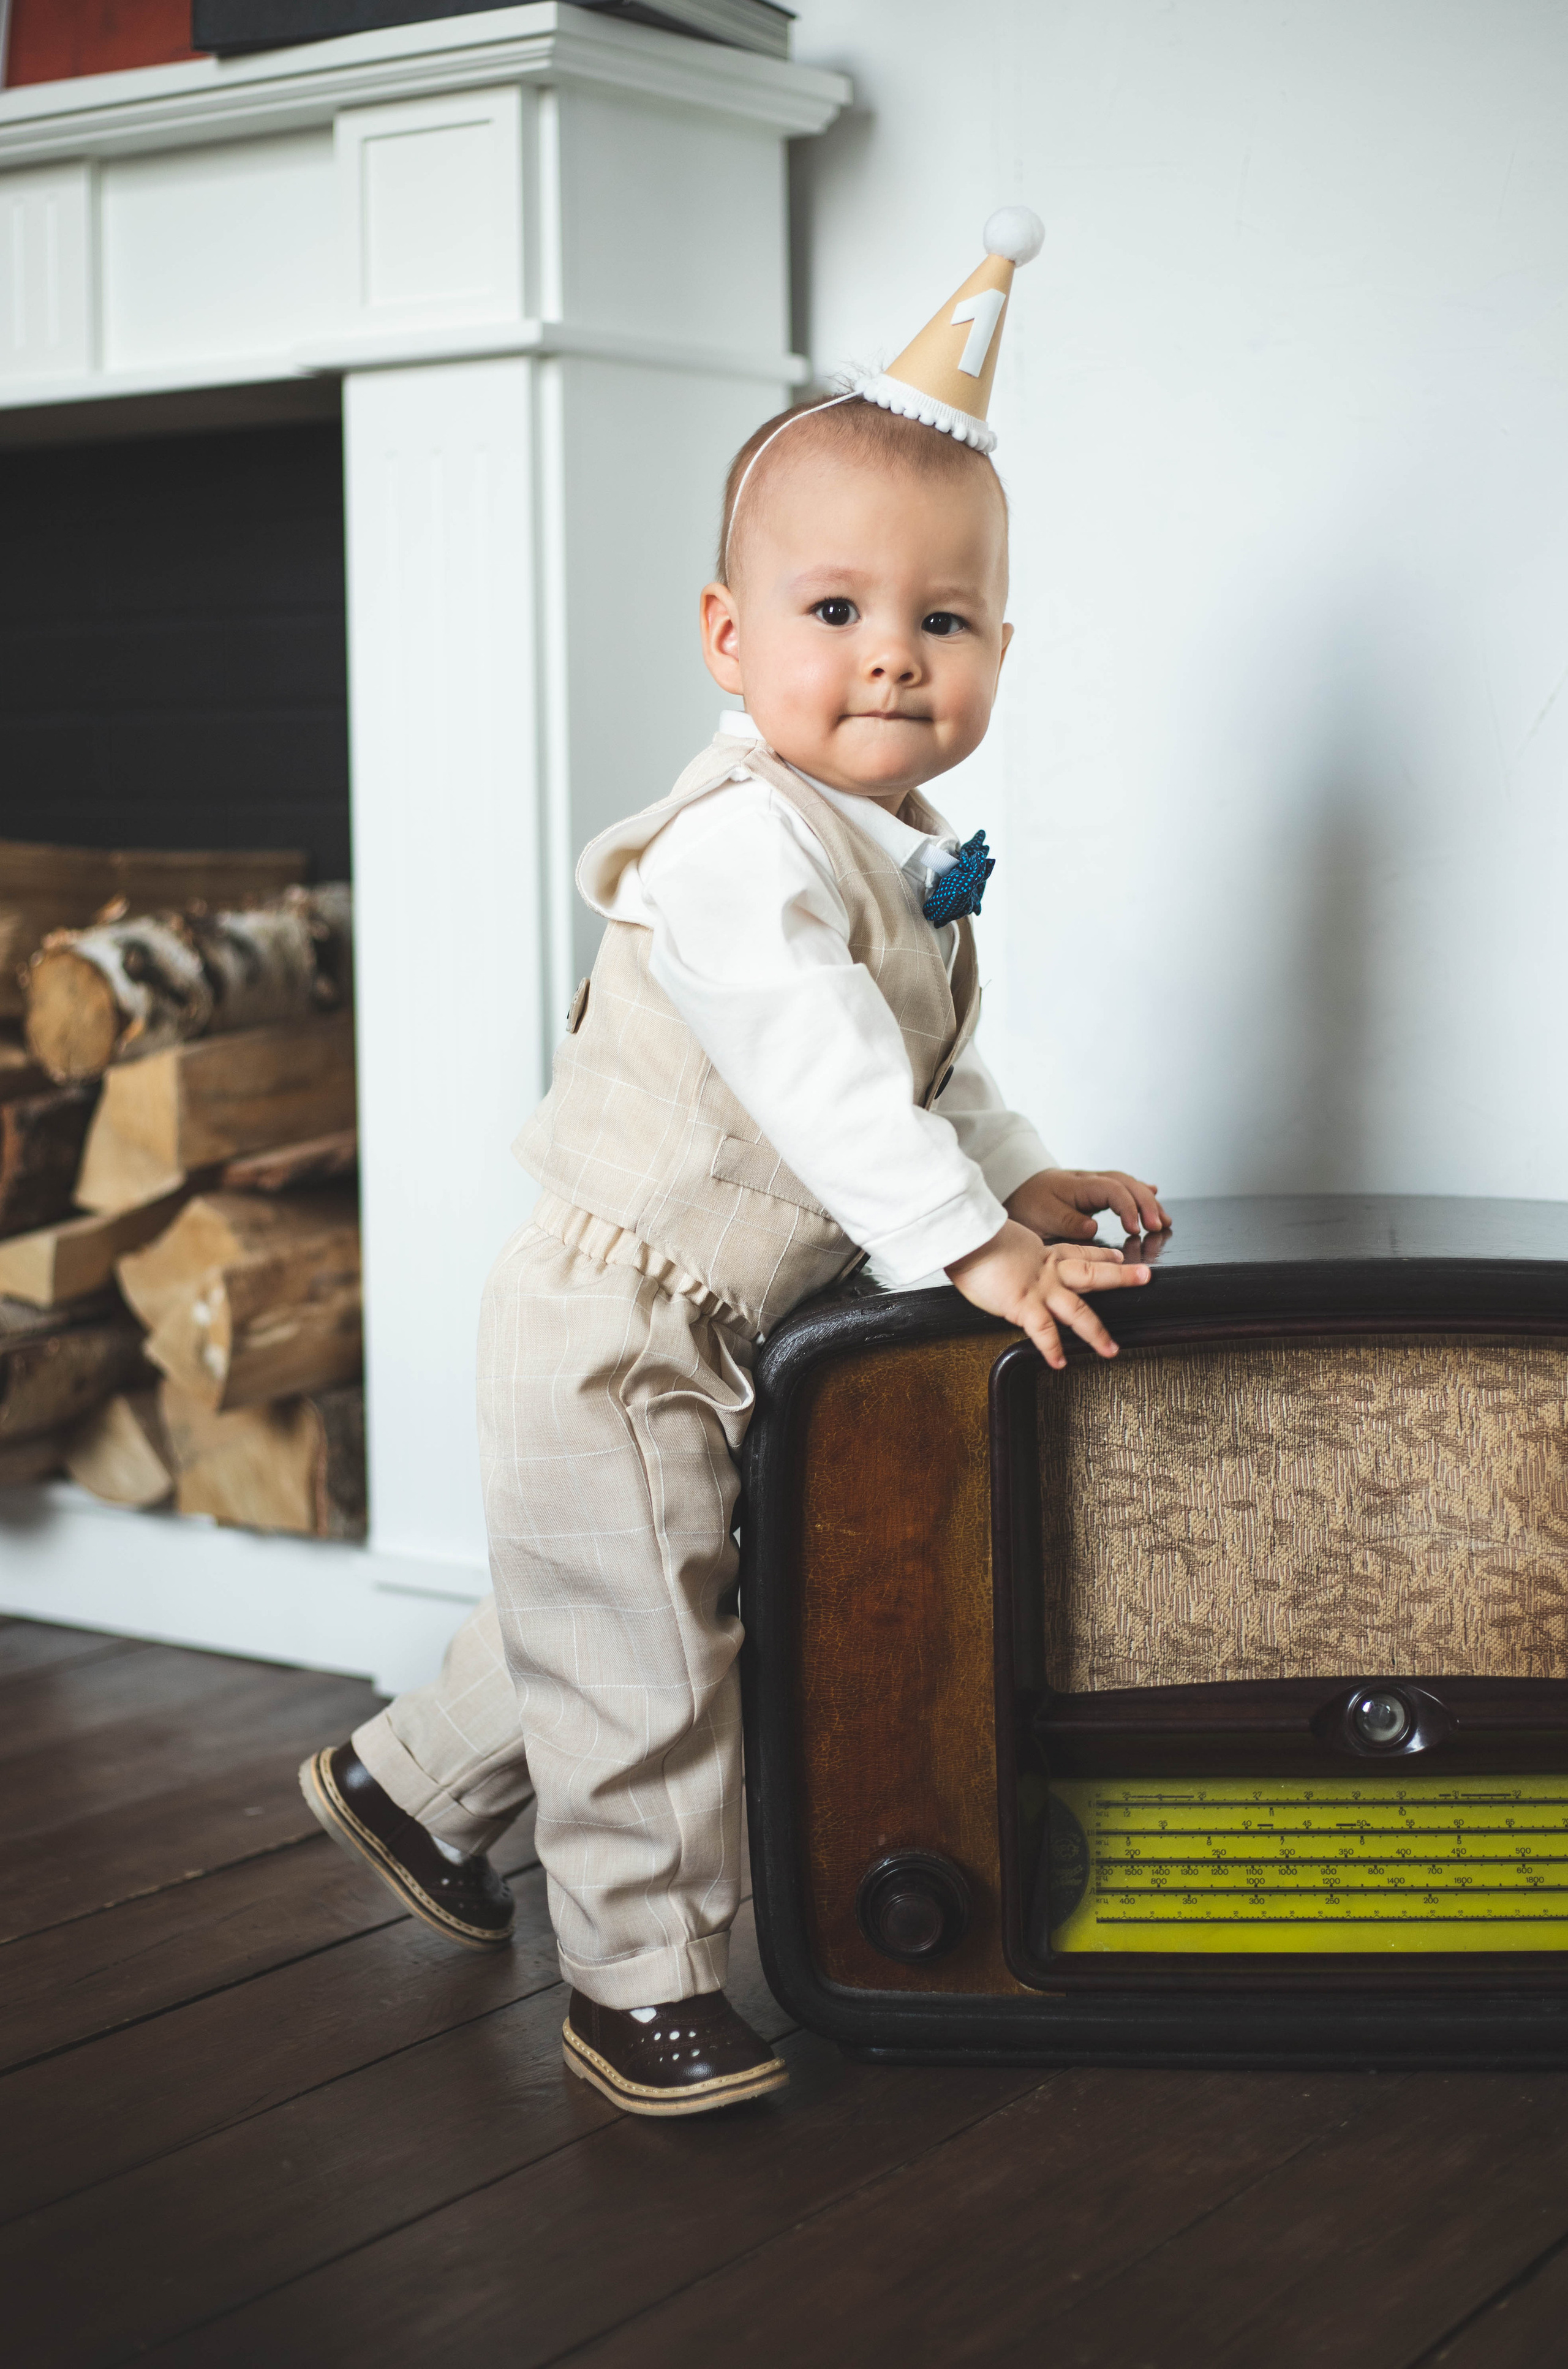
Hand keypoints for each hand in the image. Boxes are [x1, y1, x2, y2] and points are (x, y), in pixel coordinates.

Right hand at [946, 1219, 1150, 1368]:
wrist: (963, 1237)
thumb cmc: (972, 1238)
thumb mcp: (999, 1239)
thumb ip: (1010, 1252)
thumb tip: (1002, 1257)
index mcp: (1042, 1253)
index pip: (1079, 1251)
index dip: (1101, 1253)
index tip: (1117, 1255)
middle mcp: (1047, 1270)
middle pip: (1092, 1272)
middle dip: (1121, 1276)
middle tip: (1145, 1277)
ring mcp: (1039, 1288)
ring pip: (1078, 1308)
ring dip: (1097, 1330)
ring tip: (1111, 1349)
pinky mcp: (1023, 1304)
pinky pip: (1043, 1331)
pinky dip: (1052, 1348)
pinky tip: (1060, 1363)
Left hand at [1006, 1166, 1168, 1244]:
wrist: (1016, 1187)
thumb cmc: (1028, 1203)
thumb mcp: (1041, 1216)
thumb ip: (1067, 1221)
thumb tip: (1093, 1226)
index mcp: (1079, 1185)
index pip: (1113, 1190)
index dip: (1128, 1208)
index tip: (1135, 1230)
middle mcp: (1091, 1180)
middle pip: (1127, 1185)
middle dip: (1146, 1204)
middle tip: (1159, 1227)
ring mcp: (1094, 1184)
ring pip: (1128, 1185)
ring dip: (1148, 1201)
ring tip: (1164, 1220)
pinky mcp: (1095, 1191)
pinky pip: (1122, 1187)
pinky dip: (1139, 1192)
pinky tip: (1154, 1194)